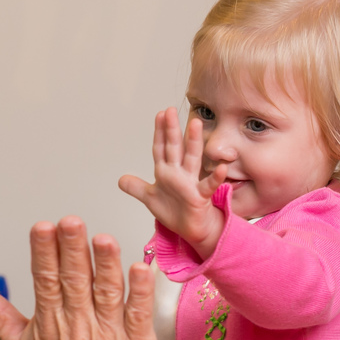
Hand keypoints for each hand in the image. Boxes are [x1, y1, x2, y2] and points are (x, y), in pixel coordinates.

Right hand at [0, 218, 155, 339]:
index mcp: (50, 323)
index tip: (43, 227)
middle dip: (72, 250)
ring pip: (106, 293)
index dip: (44, 253)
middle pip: (74, 281)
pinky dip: (139, 292)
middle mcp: (77, 326)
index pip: (44, 281)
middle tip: (71, 222)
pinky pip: (138, 314)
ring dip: (106, 265)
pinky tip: (141, 269)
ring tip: (103, 239)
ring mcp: (108, 336)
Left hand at [118, 108, 225, 258]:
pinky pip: (208, 186)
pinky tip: (220, 168)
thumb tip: (120, 180)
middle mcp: (178, 173)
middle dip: (171, 129)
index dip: (159, 132)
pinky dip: (215, 178)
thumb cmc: (174, 211)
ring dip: (193, 142)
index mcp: (166, 172)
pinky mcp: (200, 197)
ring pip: (191, 159)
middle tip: (170, 110)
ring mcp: (191, 183)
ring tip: (194, 124)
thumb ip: (136, 187)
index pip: (161, 148)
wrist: (191, 228)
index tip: (160, 114)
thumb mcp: (150, 198)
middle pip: (174, 148)